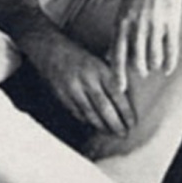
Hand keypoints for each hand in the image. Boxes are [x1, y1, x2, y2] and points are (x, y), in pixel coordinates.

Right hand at [19, 22, 135, 136]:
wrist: (49, 48)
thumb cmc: (78, 55)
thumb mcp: (98, 61)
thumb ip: (110, 78)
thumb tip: (126, 100)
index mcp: (99, 69)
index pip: (117, 95)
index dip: (126, 112)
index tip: (133, 123)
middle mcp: (86, 79)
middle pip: (104, 108)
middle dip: (115, 124)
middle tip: (123, 134)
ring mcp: (72, 88)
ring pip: (90, 113)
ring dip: (101, 126)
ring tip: (110, 133)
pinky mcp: (61, 95)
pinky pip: (76, 112)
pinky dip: (86, 120)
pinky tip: (94, 125)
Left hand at [108, 0, 181, 87]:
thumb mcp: (123, 7)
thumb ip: (121, 28)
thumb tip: (115, 50)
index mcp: (121, 21)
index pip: (117, 54)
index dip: (117, 73)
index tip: (118, 88)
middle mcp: (137, 24)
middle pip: (136, 57)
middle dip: (138, 70)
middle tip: (140, 76)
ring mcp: (155, 23)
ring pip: (153, 54)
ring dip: (153, 65)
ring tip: (153, 71)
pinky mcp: (171, 20)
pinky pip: (170, 46)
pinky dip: (169, 60)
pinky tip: (168, 69)